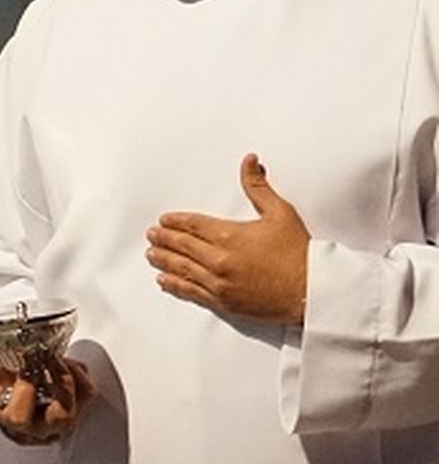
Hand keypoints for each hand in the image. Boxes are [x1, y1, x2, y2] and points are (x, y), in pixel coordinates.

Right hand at [0, 326, 94, 446]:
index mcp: (14, 422)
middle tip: (48, 357)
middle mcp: (41, 428)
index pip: (20, 417)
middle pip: (61, 416)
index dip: (25, 389)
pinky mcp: (78, 410)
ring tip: (57, 356)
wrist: (18, 409)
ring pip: (80, 403)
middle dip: (59, 381)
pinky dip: (80, 373)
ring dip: (71, 375)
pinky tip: (65, 362)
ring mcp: (61, 422)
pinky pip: (88, 393)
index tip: (23, 365)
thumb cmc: (3, 397)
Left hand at [146, 153, 308, 323]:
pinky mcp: (224, 302)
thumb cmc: (299, 253)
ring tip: (151, 254)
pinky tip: (164, 281)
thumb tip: (249, 161)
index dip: (175, 222)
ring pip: (182, 269)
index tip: (164, 220)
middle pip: (182, 246)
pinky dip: (175, 285)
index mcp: (229, 235)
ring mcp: (219, 283)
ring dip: (163, 260)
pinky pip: (192, 292)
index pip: (192, 224)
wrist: (313, 291)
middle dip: (164, 238)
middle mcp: (219, 259)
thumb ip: (258, 187)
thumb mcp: (280, 213)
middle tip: (151, 234)